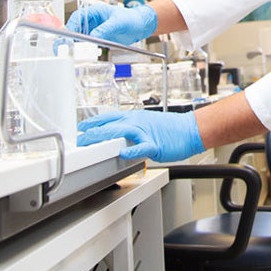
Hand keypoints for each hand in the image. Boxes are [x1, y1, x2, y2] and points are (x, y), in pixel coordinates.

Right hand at [66, 3, 156, 44]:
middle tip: (66, 48)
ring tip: (72, 53)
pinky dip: (83, 50)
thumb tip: (94, 36)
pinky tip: (82, 55)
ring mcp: (93, 30)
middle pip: (75, 28)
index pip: (78, 17)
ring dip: (75, 45)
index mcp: (95, 11)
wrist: (140, 26)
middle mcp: (92, 20)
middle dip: (69, 38)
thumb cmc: (131, 19)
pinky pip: (86, 44)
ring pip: (79, 38)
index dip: (71, 26)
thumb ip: (106, 28)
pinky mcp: (97, 39)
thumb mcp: (119, 23)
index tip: (68, 36)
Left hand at [77, 109, 204, 162]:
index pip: (109, 117)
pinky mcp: (154, 144)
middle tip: (79, 139)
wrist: (190, 129)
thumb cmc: (171, 129)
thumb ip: (132, 130)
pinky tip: (123, 153)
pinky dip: (131, 150)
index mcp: (135, 117)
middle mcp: (137, 122)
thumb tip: (120, 136)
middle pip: (110, 124)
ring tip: (90, 143)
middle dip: (92, 132)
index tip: (81, 128)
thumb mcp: (147, 124)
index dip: (93, 122)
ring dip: (104, 137)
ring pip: (120, 132)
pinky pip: (141, 147)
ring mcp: (145, 132)